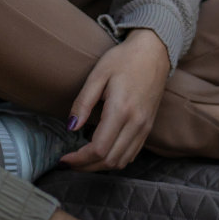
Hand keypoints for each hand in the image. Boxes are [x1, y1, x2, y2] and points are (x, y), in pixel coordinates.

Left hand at [60, 28, 169, 171]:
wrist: (154, 52)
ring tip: (82, 161)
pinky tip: (101, 153)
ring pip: (122, 161)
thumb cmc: (124, 59)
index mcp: (121, 110)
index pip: (99, 148)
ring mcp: (145, 128)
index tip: (64, 159)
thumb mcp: (98, 74)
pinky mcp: (148, 128)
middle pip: (110, 160)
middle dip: (86, 167)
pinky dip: (115, 160)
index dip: (79, 159)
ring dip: (100, 166)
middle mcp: (136, 123)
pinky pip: (132, 154)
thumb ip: (83, 102)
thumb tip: (71, 128)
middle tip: (69, 163)